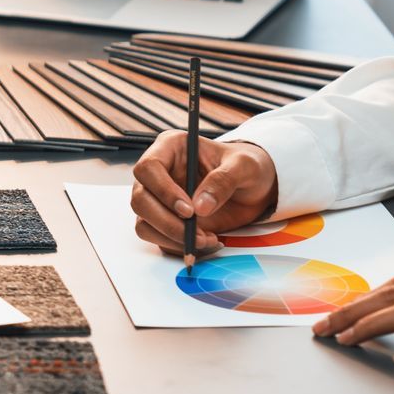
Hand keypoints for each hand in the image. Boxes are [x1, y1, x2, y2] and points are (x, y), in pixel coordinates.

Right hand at [130, 132, 277, 255]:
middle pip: (140, 199)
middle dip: (167, 222)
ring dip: (172, 237)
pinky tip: (204, 241)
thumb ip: (224, 181)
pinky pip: (157, 237)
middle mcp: (158, 173)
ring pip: (144, 222)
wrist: (252, 188)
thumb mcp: (245, 166)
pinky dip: (178, 245)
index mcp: (171, 148)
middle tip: (196, 233)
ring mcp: (158, 198)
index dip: (163, 191)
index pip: (148, 168)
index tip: (189, 210)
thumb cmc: (246, 167)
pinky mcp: (164, 219)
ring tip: (205, 239)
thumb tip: (200, 206)